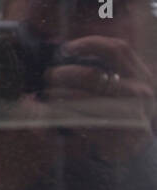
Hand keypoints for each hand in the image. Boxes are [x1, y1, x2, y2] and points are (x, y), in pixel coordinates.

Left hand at [41, 35, 156, 165]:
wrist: (133, 147)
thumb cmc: (122, 109)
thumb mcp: (125, 85)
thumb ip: (107, 67)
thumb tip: (67, 52)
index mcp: (141, 76)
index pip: (117, 49)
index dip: (89, 43)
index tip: (67, 48)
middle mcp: (139, 93)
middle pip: (92, 74)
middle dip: (63, 73)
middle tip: (49, 75)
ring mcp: (128, 115)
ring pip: (82, 97)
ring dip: (57, 93)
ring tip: (47, 92)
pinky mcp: (113, 135)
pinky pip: (79, 119)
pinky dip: (60, 113)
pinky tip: (51, 110)